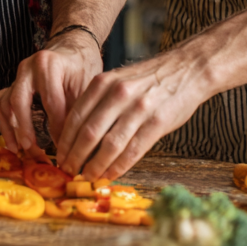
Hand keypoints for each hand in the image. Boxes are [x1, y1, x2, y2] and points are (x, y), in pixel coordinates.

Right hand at [0, 29, 102, 152]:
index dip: (57, 128)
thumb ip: (76, 109)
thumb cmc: (81, 67)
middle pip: (19, 100)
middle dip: (24, 127)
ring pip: (6, 101)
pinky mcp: (15, 82)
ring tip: (15, 147)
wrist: (73, 48)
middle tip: (31, 147)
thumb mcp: (85, 85)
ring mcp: (19, 75)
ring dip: (8, 126)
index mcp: (48, 65)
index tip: (63, 147)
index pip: (51, 102)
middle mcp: (28, 67)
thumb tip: (71, 141)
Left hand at [55, 50, 208, 179]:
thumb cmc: (150, 78)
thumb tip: (79, 133)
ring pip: (109, 145)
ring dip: (95, 165)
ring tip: (88, 176)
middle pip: (89, 133)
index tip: (59, 155)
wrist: (187, 69)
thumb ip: (99, 101)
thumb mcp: (118, 79)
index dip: (65, 140)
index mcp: (103, 83)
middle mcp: (118, 94)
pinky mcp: (157, 122)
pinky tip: (111, 174)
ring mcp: (138, 108)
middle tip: (69, 170)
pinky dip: (119, 166)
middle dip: (75, 156)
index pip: (76, 116)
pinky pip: (133, 150)